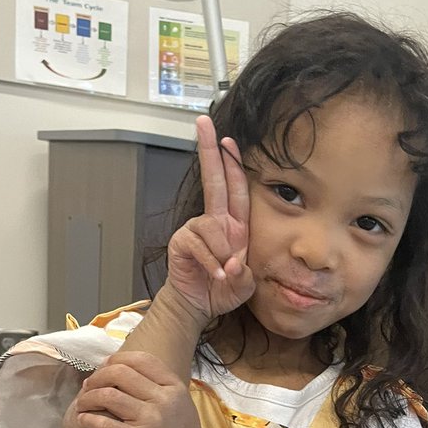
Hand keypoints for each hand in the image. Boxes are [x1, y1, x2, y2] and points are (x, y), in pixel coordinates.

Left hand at [74, 350, 218, 427]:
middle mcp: (163, 399)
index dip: (116, 359)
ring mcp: (150, 420)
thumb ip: (158, 384)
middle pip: (119, 373)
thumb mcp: (180, 402)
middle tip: (88, 386)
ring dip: (88, 398)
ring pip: (108, 396)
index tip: (103, 367)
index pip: (140, 359)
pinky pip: (104, 424)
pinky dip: (88, 420)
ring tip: (82, 404)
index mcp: (173, 386)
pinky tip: (84, 420)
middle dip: (97, 376)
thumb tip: (121, 369)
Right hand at [166, 115, 255, 321]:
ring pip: (212, 227)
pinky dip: (211, 263)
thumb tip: (234, 263)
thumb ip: (245, 274)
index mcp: (235, 225)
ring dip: (222, 252)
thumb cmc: (222, 289)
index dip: (232, 164)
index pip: (236, 188)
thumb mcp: (244, 285)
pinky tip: (216, 275)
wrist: (198, 305)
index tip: (229, 139)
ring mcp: (196, 230)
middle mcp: (216, 222)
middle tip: (203, 122)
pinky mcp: (182, 242)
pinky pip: (199, 245)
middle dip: (209, 151)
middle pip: (214, 180)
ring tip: (225, 272)